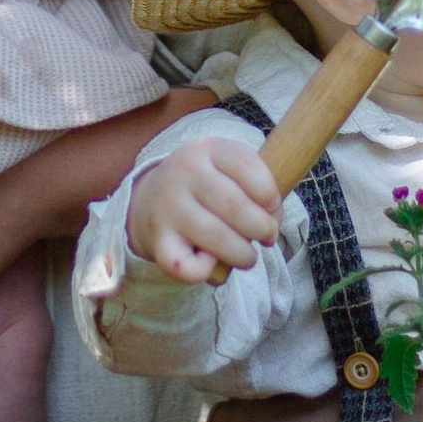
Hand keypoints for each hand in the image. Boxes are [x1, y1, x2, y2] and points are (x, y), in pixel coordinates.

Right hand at [127, 132, 281, 286]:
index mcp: (208, 149)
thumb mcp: (227, 168)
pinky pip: (188, 268)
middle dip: (264, 229)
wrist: (150, 200)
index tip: (272, 208)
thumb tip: (271, 222)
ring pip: (218, 239)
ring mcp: (169, 207)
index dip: (271, 196)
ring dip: (244, 256)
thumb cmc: (205, 187)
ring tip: (247, 256)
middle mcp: (184, 172)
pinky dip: (206, 272)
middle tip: (267, 236)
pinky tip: (210, 263)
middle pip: (237, 207)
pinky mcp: (158, 241)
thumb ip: (256, 185)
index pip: (248, 168)